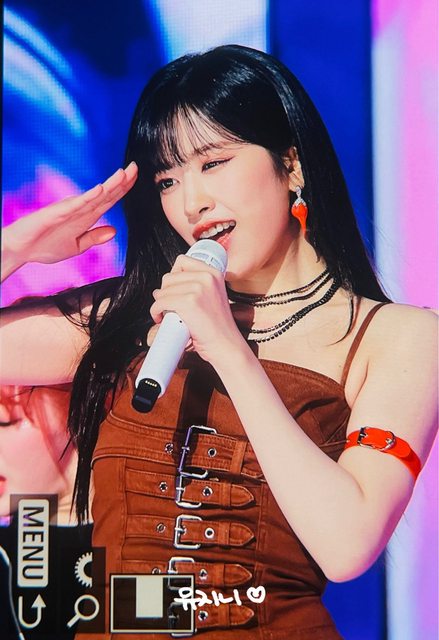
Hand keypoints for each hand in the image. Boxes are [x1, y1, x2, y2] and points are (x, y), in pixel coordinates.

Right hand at [2, 162, 137, 277]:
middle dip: (122, 181)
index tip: (136, 176)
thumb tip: (114, 231)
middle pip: (105, 193)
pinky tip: (100, 189)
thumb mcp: (76, 246)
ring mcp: (69, 210)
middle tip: (136, 166)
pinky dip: (88, 197)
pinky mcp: (57, 213)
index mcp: (86, 217)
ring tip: (124, 173)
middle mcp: (80, 210)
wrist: (21, 250)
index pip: (109, 200)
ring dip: (109, 185)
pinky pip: (75, 205)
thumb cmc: (45, 246)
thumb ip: (94, 238)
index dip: (124, 189)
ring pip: (94, 196)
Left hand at [149, 254, 245, 365]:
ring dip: (160, 304)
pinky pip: (160, 302)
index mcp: (214, 272)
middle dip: (165, 292)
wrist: (226, 345)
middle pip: (169, 277)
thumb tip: (163, 285)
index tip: (174, 290)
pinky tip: (161, 318)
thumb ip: (197, 285)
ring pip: (162, 291)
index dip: (173, 276)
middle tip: (170, 306)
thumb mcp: (214, 296)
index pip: (182, 261)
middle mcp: (207, 277)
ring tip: (168, 314)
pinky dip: (155, 311)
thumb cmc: (218, 326)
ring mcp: (198, 289)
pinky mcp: (188, 302)